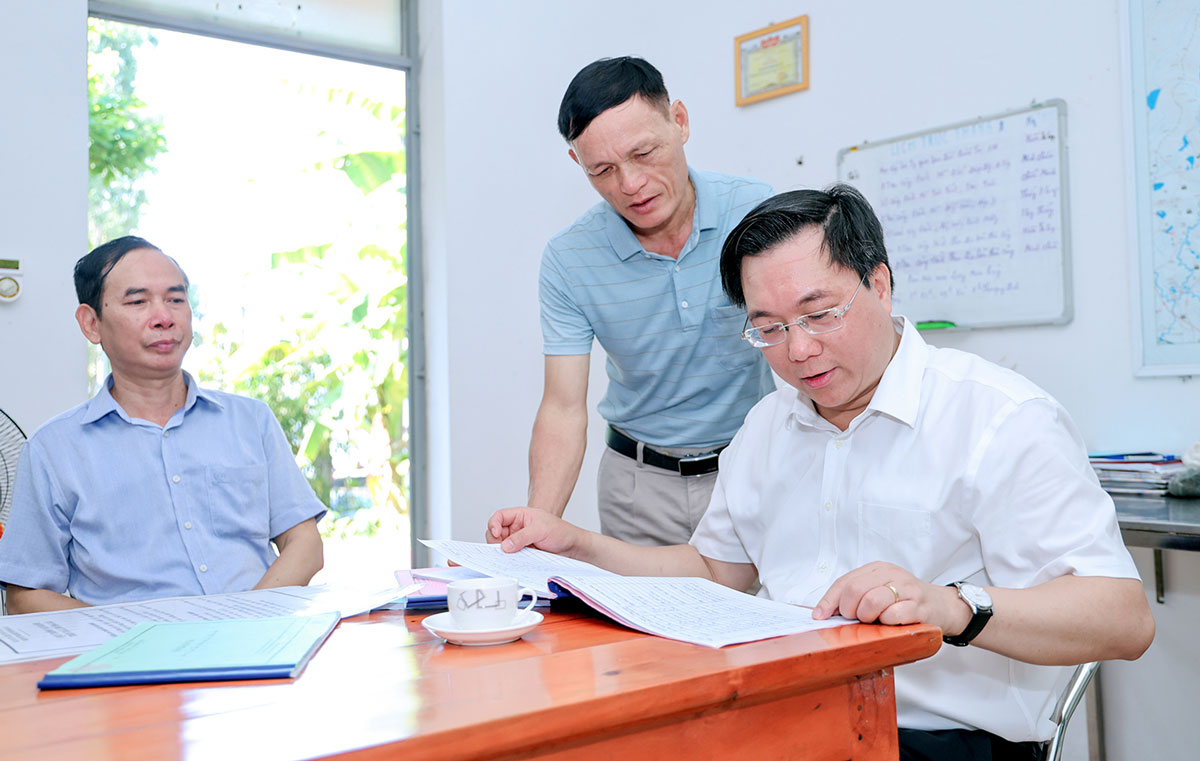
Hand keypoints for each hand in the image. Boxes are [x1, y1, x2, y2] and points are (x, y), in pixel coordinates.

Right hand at [486, 507, 579, 554]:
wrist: (572, 546)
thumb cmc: (560, 531)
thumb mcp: (540, 530)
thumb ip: (522, 537)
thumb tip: (505, 546)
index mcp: (520, 515)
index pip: (499, 517)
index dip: (493, 525)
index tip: (496, 534)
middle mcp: (517, 527)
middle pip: (496, 533)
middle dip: (496, 541)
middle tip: (502, 549)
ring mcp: (519, 540)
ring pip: (502, 546)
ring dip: (503, 551)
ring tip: (510, 556)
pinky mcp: (522, 552)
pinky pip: (511, 555)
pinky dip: (510, 559)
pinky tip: (515, 561)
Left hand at [812, 561, 968, 633]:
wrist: (942, 606)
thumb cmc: (905, 602)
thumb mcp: (879, 591)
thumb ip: (855, 597)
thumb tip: (824, 613)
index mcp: (877, 568)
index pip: (844, 582)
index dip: (829, 601)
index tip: (820, 616)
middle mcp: (891, 574)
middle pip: (854, 591)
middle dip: (849, 611)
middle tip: (857, 619)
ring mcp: (906, 588)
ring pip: (871, 602)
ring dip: (867, 617)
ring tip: (875, 621)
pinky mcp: (919, 606)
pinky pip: (892, 616)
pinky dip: (886, 624)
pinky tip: (891, 624)